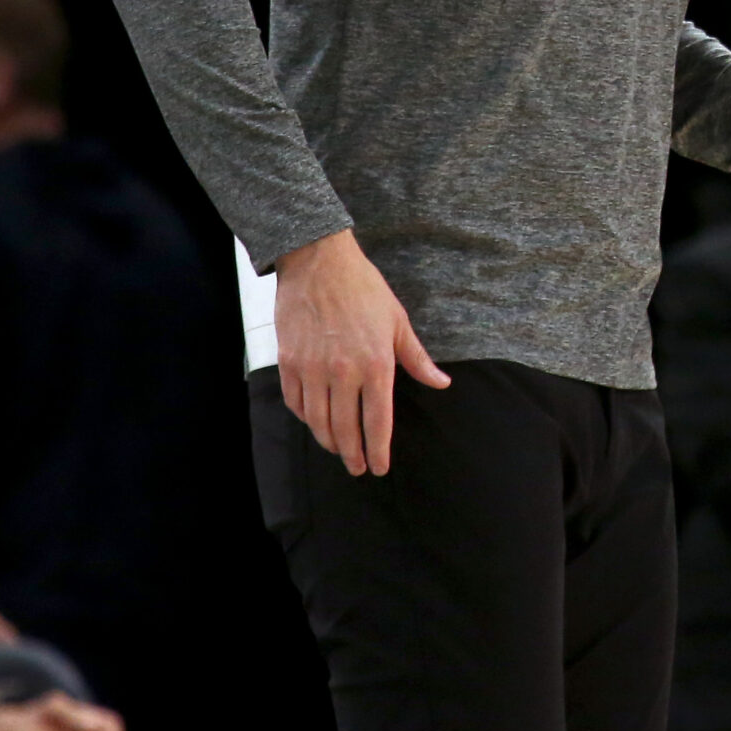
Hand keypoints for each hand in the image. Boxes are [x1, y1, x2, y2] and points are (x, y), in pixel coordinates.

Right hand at [276, 229, 450, 475]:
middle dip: (352, 454)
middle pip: (345, 428)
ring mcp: (312, 368)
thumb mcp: (398, 321)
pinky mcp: (289, 361)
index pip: (377, 421)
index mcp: (375, 364)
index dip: (378, 450)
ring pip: (318, 421)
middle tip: (357, 468)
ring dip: (328, 441)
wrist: (319, 262)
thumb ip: (417, 358)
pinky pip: (295, 402)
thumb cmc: (364, 289)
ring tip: (338, 449)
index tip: (379, 467)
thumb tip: (441, 383)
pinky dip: (305, 417)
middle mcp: (343, 372)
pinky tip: (314, 421)